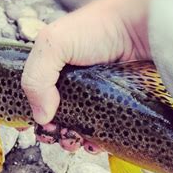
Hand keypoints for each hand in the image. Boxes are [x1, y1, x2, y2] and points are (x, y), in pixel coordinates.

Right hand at [22, 0, 162, 151]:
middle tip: (58, 136)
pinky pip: (102, 131)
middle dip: (52, 132)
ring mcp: (95, 96)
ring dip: (71, 140)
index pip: (35, 96)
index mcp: (54, 67)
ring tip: (75, 141)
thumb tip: (41, 118)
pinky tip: (95, 144)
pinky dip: (95, 142)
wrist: (143, 29)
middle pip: (55, 116)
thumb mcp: (54, 44)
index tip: (29, 129)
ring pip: (77, 127)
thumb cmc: (98, 29)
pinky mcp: (115, 107)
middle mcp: (73, 83)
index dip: (30, 113)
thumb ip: (36, 78)